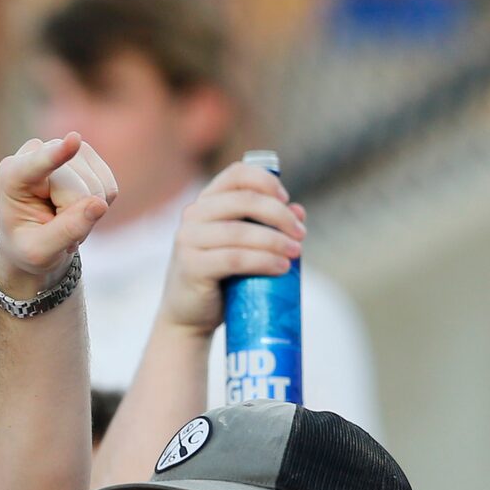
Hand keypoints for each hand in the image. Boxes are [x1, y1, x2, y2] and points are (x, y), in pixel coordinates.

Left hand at [0, 133, 117, 293]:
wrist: (30, 238)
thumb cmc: (27, 246)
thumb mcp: (39, 252)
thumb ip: (66, 231)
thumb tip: (99, 205)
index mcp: (11, 175)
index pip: (38, 163)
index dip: (58, 154)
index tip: (74, 140)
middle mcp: (36, 153)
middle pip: (79, 190)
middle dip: (74, 219)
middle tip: (54, 232)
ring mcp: (62, 148)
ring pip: (97, 188)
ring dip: (86, 215)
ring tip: (61, 222)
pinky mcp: (85, 155)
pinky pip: (109, 187)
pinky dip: (98, 207)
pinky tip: (77, 210)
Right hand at [157, 158, 305, 338]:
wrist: (188, 315)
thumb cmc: (220, 277)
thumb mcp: (244, 245)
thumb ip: (267, 225)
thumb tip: (300, 211)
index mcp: (206, 202)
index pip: (237, 174)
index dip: (266, 181)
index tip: (287, 200)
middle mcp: (193, 215)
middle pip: (244, 200)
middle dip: (280, 215)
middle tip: (301, 234)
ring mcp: (188, 240)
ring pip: (241, 232)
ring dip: (276, 241)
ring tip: (295, 253)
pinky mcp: (192, 266)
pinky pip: (235, 258)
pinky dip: (264, 261)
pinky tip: (281, 267)